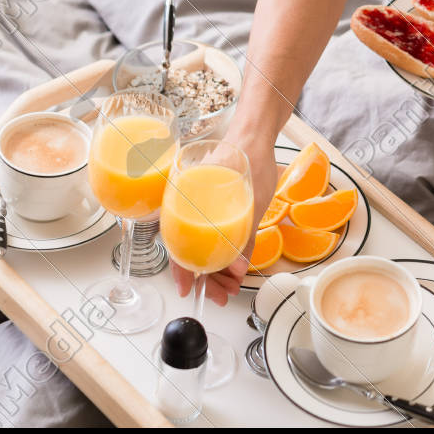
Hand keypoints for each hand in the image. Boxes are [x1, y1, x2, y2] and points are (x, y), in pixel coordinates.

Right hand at [169, 117, 278, 305]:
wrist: (255, 138)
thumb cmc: (245, 160)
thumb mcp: (249, 202)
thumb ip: (243, 237)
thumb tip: (237, 270)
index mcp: (187, 207)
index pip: (177, 248)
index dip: (182, 273)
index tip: (188, 291)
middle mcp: (192, 213)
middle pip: (192, 254)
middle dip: (207, 279)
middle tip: (222, 295)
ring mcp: (206, 214)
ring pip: (205, 250)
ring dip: (218, 271)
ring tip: (233, 286)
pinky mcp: (220, 213)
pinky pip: (217, 239)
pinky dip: (225, 256)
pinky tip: (236, 267)